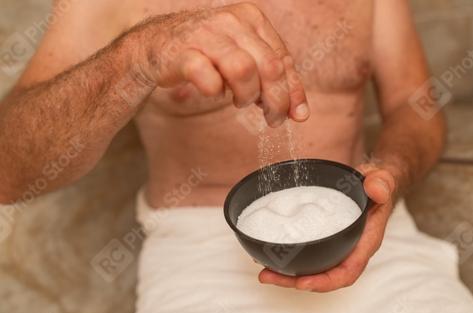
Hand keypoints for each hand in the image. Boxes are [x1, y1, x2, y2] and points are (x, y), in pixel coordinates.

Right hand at [132, 3, 308, 125]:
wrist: (157, 46)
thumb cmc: (207, 54)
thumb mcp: (245, 58)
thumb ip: (272, 80)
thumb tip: (300, 112)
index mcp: (251, 18)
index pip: (283, 58)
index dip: (293, 90)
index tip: (297, 115)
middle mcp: (231, 21)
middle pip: (269, 67)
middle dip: (276, 100)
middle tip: (272, 119)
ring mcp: (206, 35)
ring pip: (243, 70)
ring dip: (246, 95)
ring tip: (239, 101)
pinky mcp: (183, 52)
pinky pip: (208, 78)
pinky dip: (215, 92)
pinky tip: (214, 91)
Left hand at [258, 163, 397, 291]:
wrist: (372, 184)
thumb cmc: (376, 184)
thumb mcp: (381, 179)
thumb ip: (381, 183)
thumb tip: (377, 191)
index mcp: (365, 242)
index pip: (347, 271)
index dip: (325, 281)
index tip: (302, 282)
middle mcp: (350, 250)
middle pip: (324, 277)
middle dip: (296, 282)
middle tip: (268, 277)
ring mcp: (336, 247)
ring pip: (312, 270)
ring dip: (287, 276)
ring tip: (264, 273)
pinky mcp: (324, 240)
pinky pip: (307, 256)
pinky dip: (288, 260)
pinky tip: (267, 256)